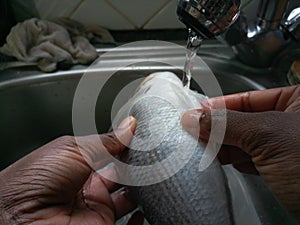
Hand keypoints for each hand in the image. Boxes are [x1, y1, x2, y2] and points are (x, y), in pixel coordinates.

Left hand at [0, 117, 143, 224]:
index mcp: (80, 163)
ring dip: (142, 187)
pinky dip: (139, 218)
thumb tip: (130, 125)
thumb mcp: (73, 149)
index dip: (127, 143)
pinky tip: (144, 209)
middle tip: (152, 154)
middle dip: (137, 163)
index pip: (111, 151)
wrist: (19, 218)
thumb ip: (106, 140)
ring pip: (129, 195)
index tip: (144, 134)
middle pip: (122, 172)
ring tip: (154, 175)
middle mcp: (89, 184)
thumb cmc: (34, 179)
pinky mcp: (103, 224)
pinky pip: (127, 222)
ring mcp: (97, 205)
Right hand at [181, 85, 299, 220]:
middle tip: (194, 130)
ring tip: (201, 145)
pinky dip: (231, 159)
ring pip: (244, 140)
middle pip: (243, 119)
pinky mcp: (279, 168)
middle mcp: (291, 122)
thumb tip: (196, 118)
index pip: (249, 98)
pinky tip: (218, 159)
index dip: (220, 104)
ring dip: (222, 144)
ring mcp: (284, 147)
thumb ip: (228, 123)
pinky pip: (248, 158)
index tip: (197, 111)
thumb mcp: (267, 135)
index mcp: (298, 101)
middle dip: (218, 127)